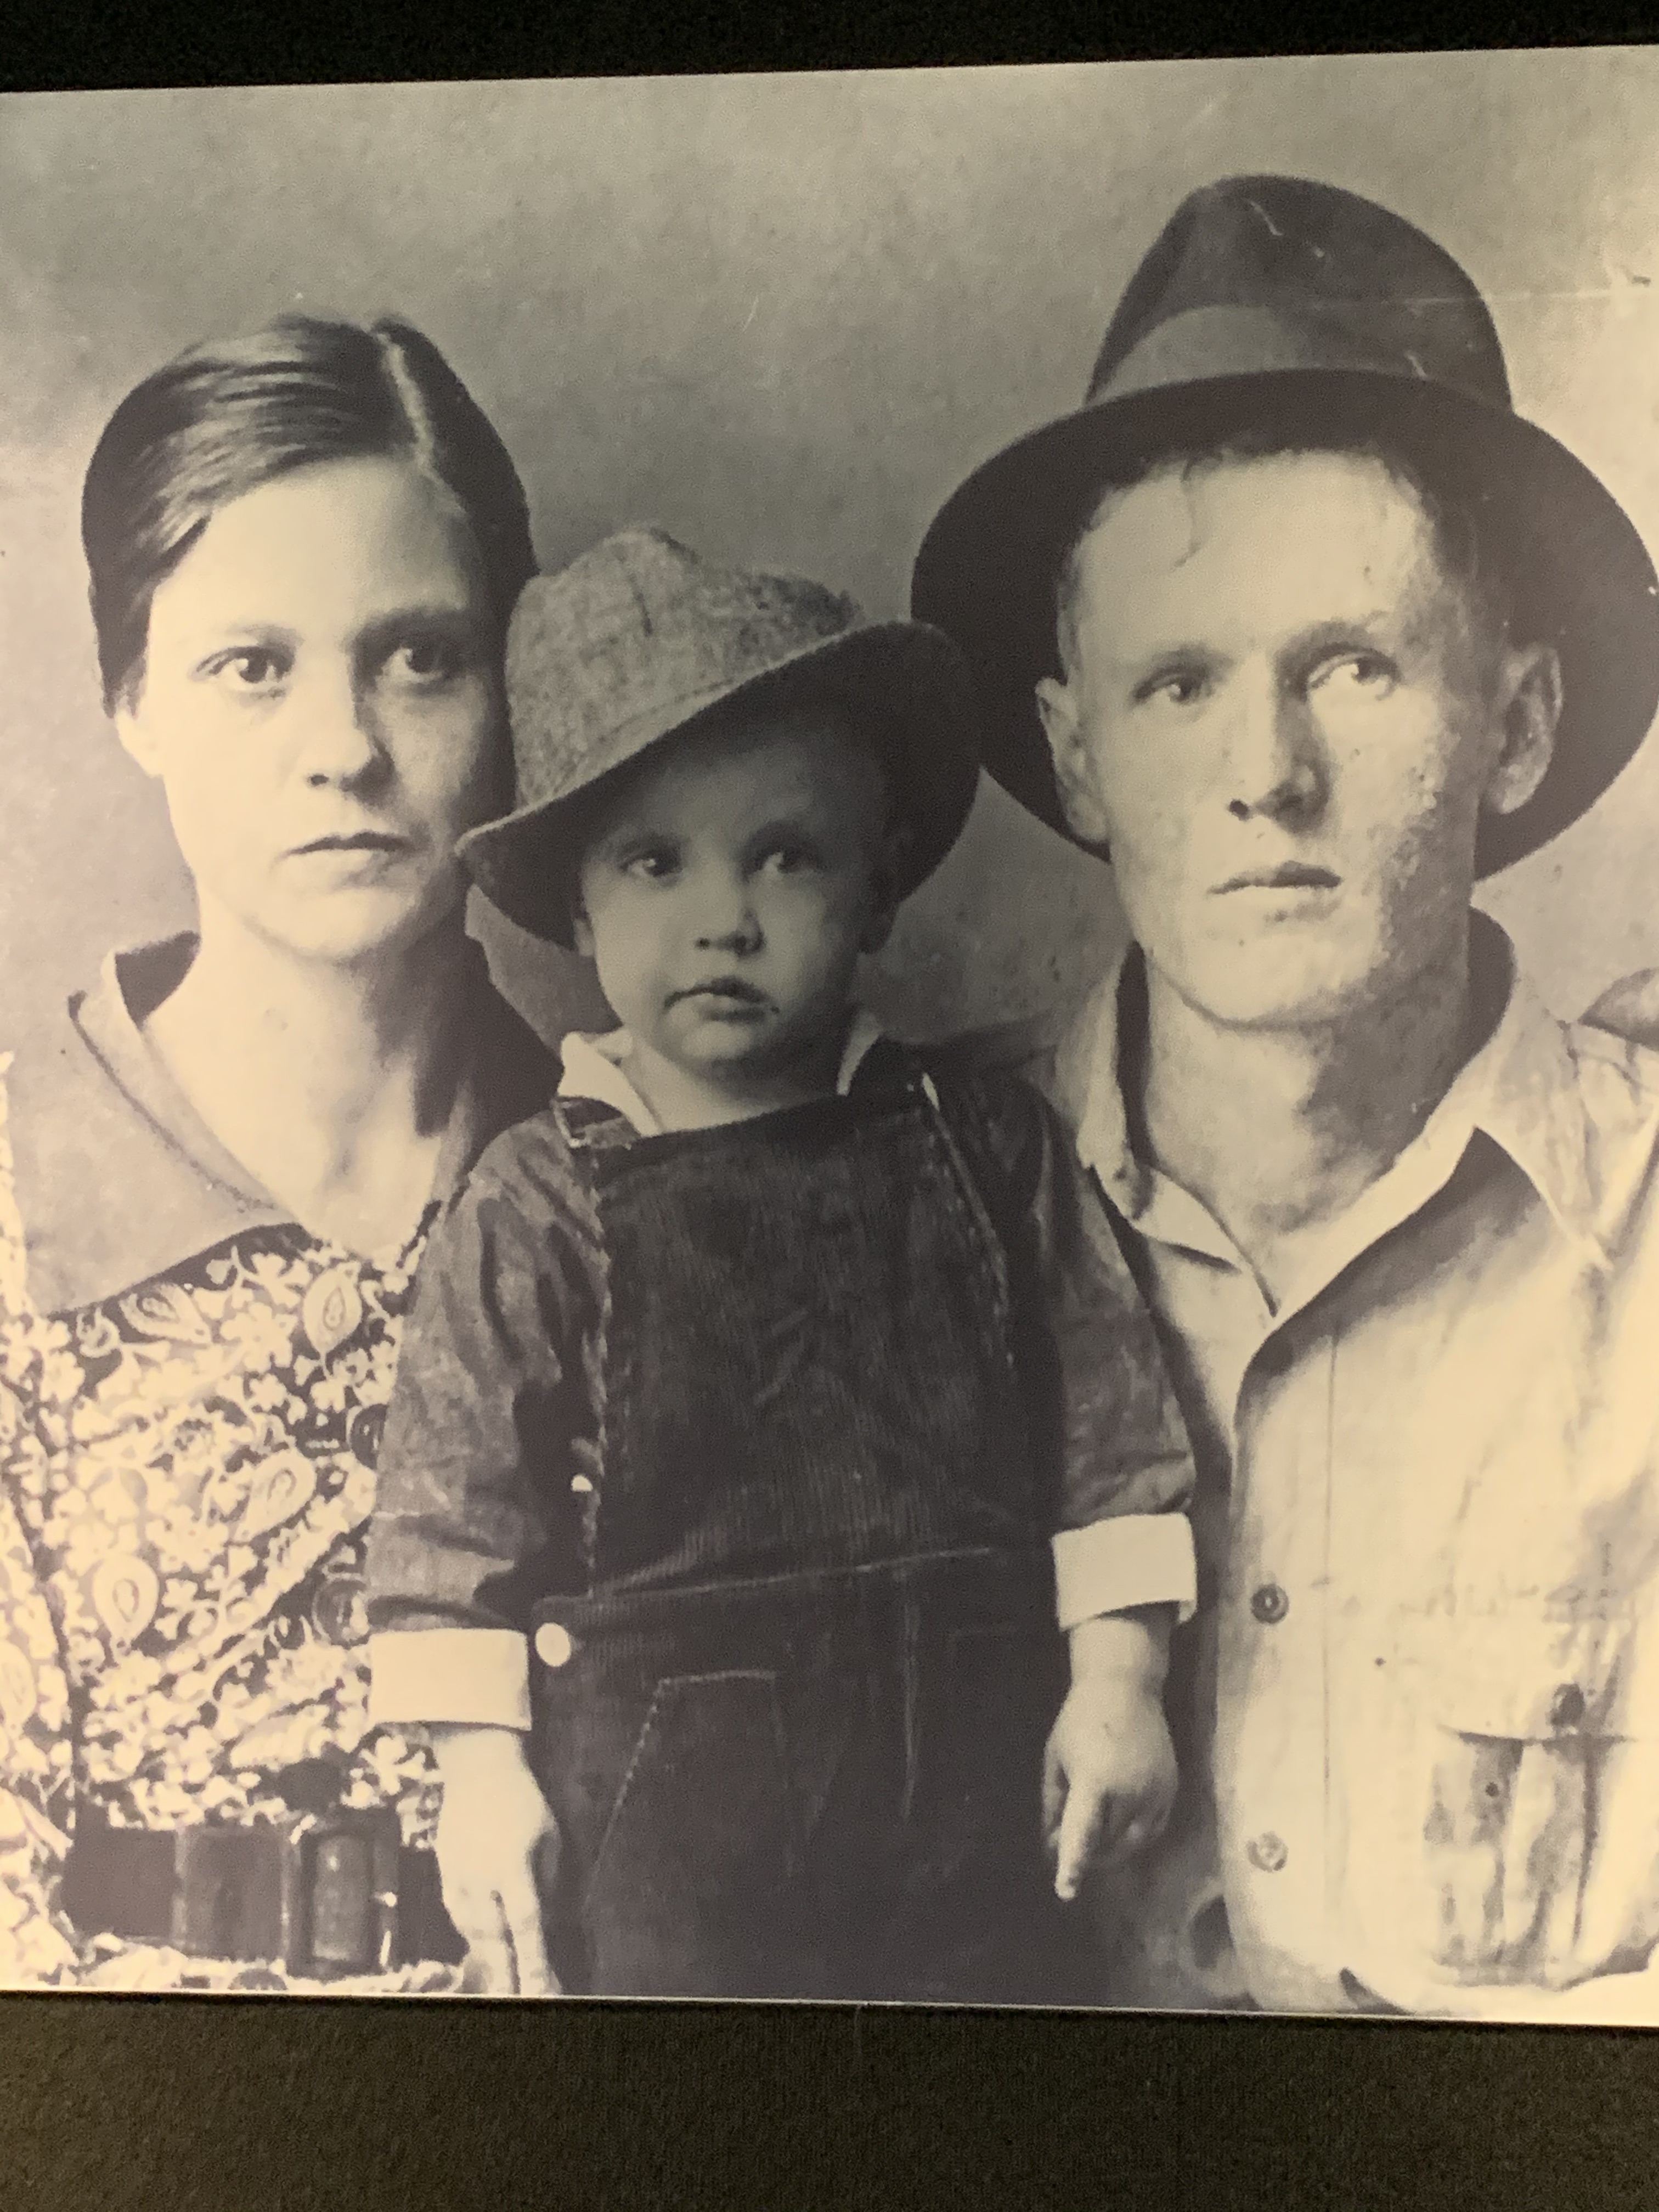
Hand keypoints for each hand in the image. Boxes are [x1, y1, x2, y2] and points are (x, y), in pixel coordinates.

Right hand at [429, 1725, 561, 1994]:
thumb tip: (542, 1927)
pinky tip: (488, 1950)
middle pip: (495, 1940)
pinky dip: (475, 1938)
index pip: (526, 1925)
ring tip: (508, 1985)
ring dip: (491, 1962)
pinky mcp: (445, 1878)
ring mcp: (457, 1879)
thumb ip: (547, 1884)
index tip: (541, 1993)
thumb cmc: (523, 1802)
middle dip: (508, 1977)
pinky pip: (459, 1919)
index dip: (534, 1962)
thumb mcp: (549, 1837)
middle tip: (520, 2002)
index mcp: (512, 1865)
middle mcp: (481, 1878)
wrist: (477, 1771)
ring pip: (473, 1935)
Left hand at [1042, 1613, 1177, 1902]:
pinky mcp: (1172, 1789)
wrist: (1125, 1687)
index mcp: (1095, 1780)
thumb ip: (1053, 1805)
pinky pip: (1153, 1830)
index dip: (1072, 1865)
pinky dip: (1135, 1838)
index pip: (1083, 1833)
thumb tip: (1052, 1846)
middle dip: (1088, 1855)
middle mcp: (1130, 1791)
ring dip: (1112, 1852)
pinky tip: (1119, 1832)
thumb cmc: (1080, 1720)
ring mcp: (1156, 1791)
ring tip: (1094, 1846)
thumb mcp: (1056, 1760)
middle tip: (1070, 1853)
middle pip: (1108, 1844)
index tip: (1064, 1892)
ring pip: (1134, 1843)